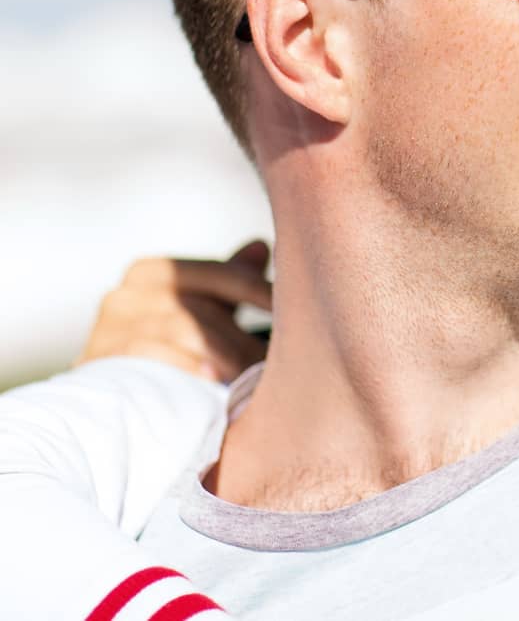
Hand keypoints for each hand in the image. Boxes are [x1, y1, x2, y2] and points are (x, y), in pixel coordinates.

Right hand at [76, 241, 273, 382]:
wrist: (107, 398)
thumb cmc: (166, 346)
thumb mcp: (199, 309)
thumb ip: (228, 279)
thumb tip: (262, 245)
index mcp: (152, 272)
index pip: (219, 274)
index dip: (259, 291)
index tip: (292, 308)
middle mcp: (125, 294)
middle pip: (201, 307)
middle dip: (242, 337)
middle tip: (276, 360)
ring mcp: (107, 328)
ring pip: (182, 331)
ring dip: (222, 356)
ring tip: (251, 376)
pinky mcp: (100, 362)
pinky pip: (151, 356)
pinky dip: (187, 367)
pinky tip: (214, 384)